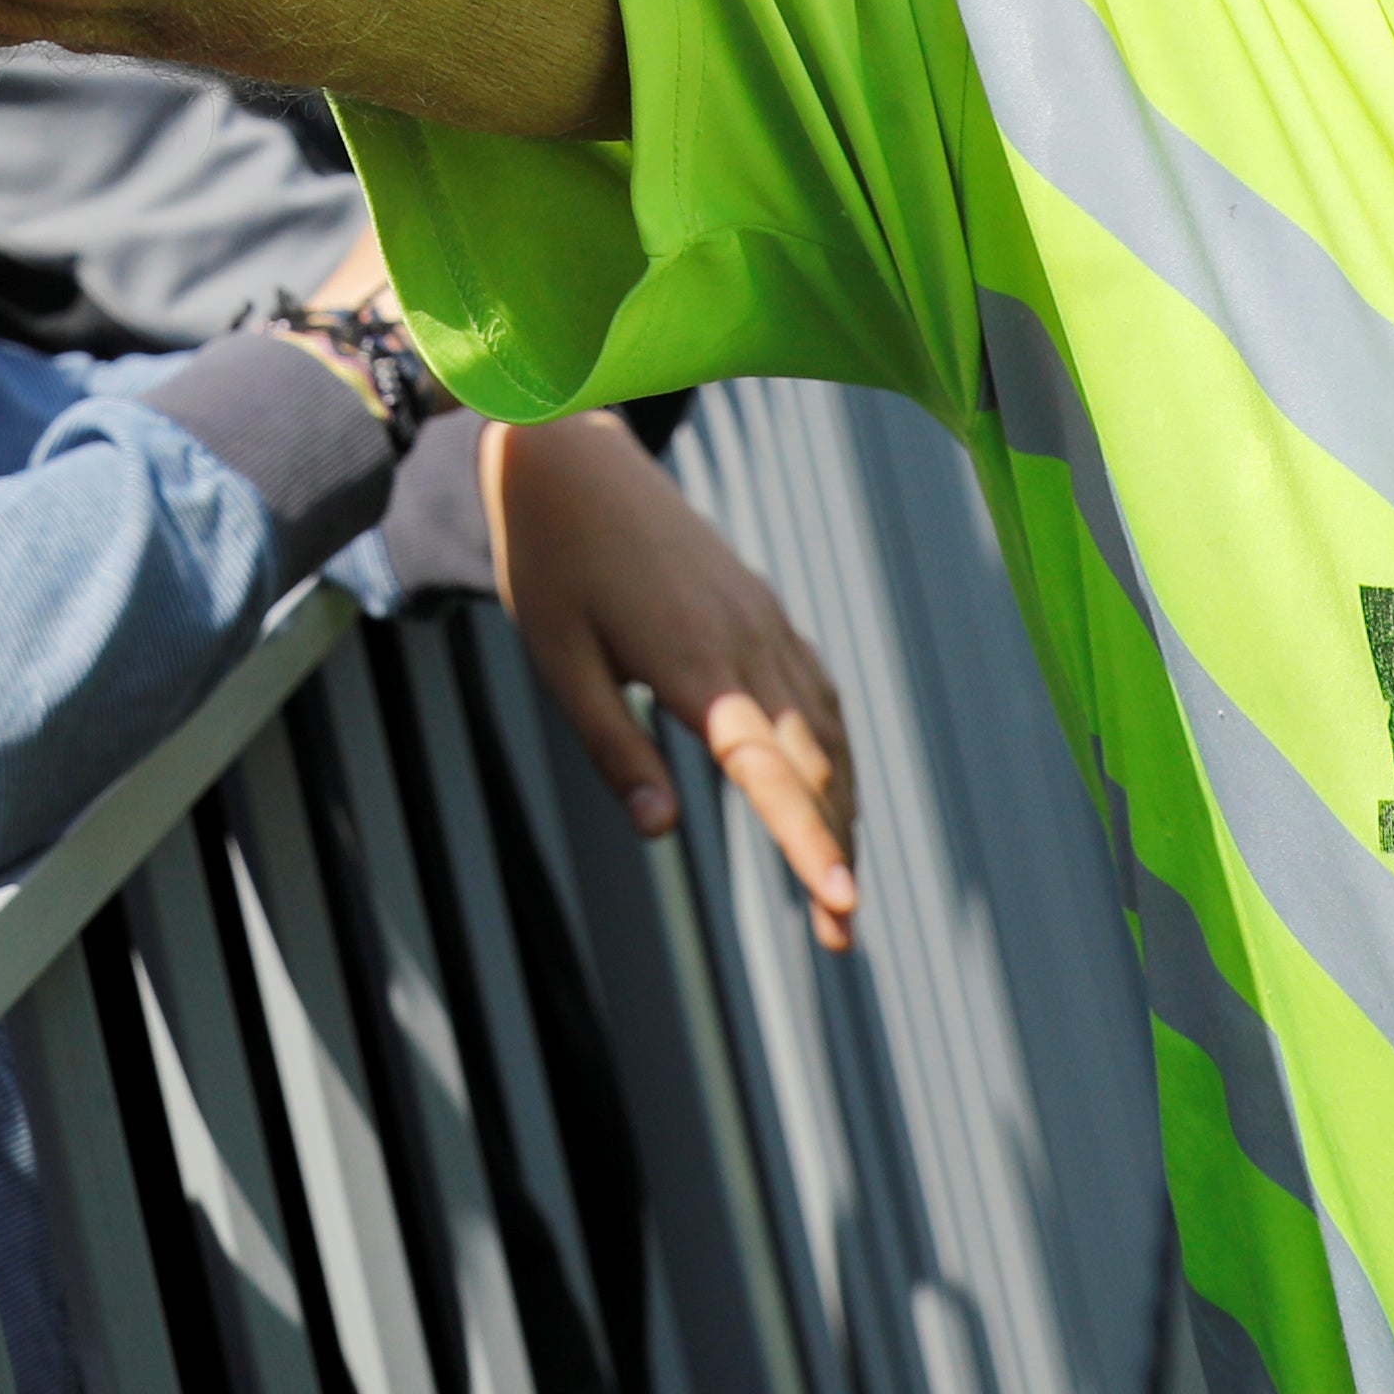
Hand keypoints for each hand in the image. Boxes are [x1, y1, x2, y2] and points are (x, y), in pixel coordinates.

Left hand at [490, 414, 860, 947]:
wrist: (568, 454)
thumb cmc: (548, 559)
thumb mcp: (559, 661)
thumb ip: (611, 749)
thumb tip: (663, 831)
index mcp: (696, 666)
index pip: (771, 777)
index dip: (809, 847)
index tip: (845, 906)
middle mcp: (747, 643)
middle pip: (815, 768)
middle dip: (834, 854)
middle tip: (841, 940)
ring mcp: (763, 620)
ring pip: (827, 730)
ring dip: (842, 809)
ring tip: (839, 881)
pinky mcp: (760, 605)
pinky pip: (818, 688)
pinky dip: (835, 748)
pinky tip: (831, 785)